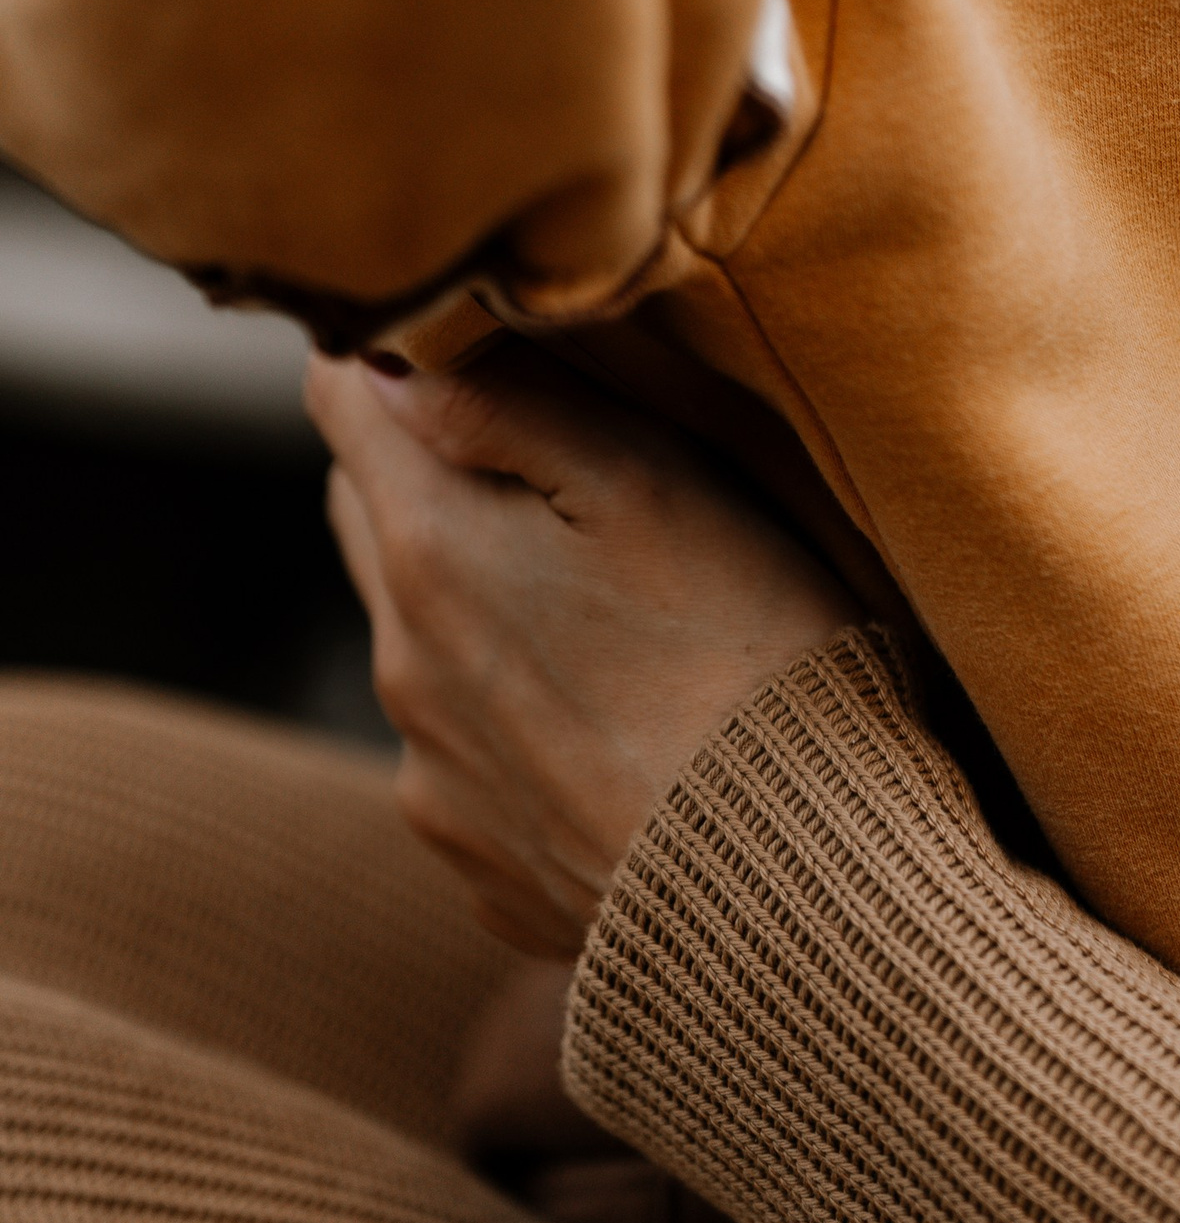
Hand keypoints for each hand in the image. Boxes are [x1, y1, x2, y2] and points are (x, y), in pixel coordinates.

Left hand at [308, 343, 851, 954]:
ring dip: (480, 597)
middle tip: (545, 451)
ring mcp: (433, 781)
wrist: (795, 889)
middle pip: (371, 513)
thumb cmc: (748, 656)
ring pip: (420, 638)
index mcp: (432, 553)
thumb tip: (398, 354)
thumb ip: (515, 406)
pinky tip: (622, 721)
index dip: (389, 350)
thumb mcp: (654, 485)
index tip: (452, 332)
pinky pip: (471, 754)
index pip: (341, 399)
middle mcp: (402, 669)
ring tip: (612, 602)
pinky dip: (520, 717)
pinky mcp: (481, 864)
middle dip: (427, 464)